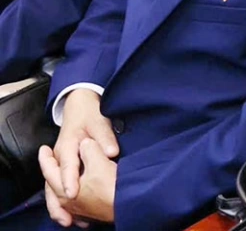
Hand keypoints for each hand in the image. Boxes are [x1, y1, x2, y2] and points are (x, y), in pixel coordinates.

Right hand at [42, 91, 116, 223]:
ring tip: (67, 222)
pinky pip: (57, 186)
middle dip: (59, 201)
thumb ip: (105, 137)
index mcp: (67, 144)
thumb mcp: (99, 121)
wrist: (79, 106)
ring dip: (58, 206)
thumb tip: (111, 152)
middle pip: (54, 182)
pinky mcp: (62, 167)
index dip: (70, 180)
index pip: (68, 165)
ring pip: (52, 188)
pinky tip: (70, 215)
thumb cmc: (90, 114)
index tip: (73, 193)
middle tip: (67, 219)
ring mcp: (59, 163)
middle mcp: (60, 156)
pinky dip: (61, 201)